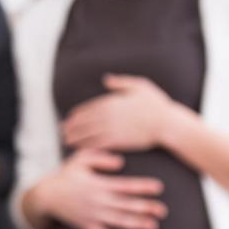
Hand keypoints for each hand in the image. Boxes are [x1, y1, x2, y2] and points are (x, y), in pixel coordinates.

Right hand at [27, 149, 167, 228]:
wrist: (45, 196)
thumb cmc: (65, 175)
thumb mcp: (79, 159)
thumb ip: (100, 158)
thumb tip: (121, 163)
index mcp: (98, 184)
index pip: (124, 185)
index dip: (142, 186)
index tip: (158, 187)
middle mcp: (97, 200)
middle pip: (125, 205)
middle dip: (145, 207)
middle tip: (163, 211)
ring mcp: (91, 215)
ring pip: (117, 221)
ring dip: (135, 224)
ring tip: (152, 227)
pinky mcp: (85, 226)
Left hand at [62, 74, 181, 152]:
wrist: (167, 123)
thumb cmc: (156, 104)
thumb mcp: (139, 86)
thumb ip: (121, 82)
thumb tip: (106, 78)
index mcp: (110, 101)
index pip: (87, 108)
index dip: (76, 115)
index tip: (69, 118)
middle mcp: (107, 115)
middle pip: (83, 122)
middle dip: (71, 127)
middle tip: (62, 131)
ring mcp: (111, 128)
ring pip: (86, 134)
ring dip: (75, 138)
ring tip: (66, 142)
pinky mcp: (117, 141)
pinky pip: (97, 144)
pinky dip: (86, 147)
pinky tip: (80, 150)